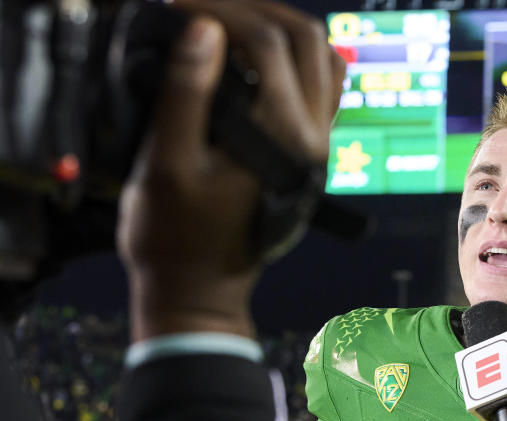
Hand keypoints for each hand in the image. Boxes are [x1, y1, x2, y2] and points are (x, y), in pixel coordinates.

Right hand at [118, 0, 343, 340]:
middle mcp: (315, 138)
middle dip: (253, 8)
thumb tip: (204, 28)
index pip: (266, 40)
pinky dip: (295, 60)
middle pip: (305, 38)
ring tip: (227, 22)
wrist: (200, 290)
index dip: (218, 8)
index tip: (173, 6)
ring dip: (280, 28)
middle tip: (201, 5)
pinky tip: (255, 57)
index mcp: (284, 138)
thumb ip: (187, 92)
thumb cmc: (174, 237)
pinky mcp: (311, 153)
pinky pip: (322, 90)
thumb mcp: (167, 164)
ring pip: (322, 60)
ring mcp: (319, 146)